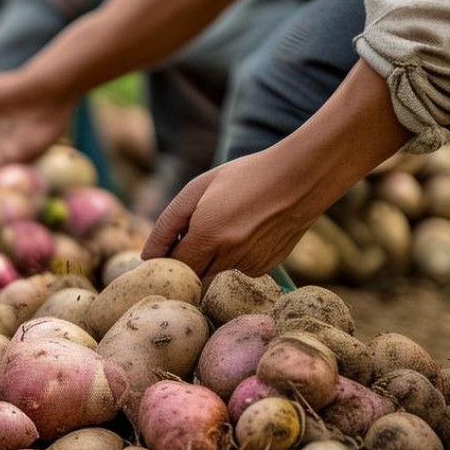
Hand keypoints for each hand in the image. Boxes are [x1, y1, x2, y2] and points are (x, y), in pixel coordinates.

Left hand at [142, 148, 325, 278]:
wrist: (302, 178)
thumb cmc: (244, 176)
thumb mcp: (198, 189)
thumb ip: (167, 224)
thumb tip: (147, 257)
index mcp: (208, 235)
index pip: (173, 266)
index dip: (166, 258)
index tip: (165, 249)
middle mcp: (229, 256)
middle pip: (192, 273)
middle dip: (188, 257)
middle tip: (198, 229)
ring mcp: (250, 265)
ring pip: (215, 271)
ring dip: (213, 255)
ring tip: (230, 221)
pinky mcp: (266, 268)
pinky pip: (238, 269)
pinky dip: (236, 255)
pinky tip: (251, 230)